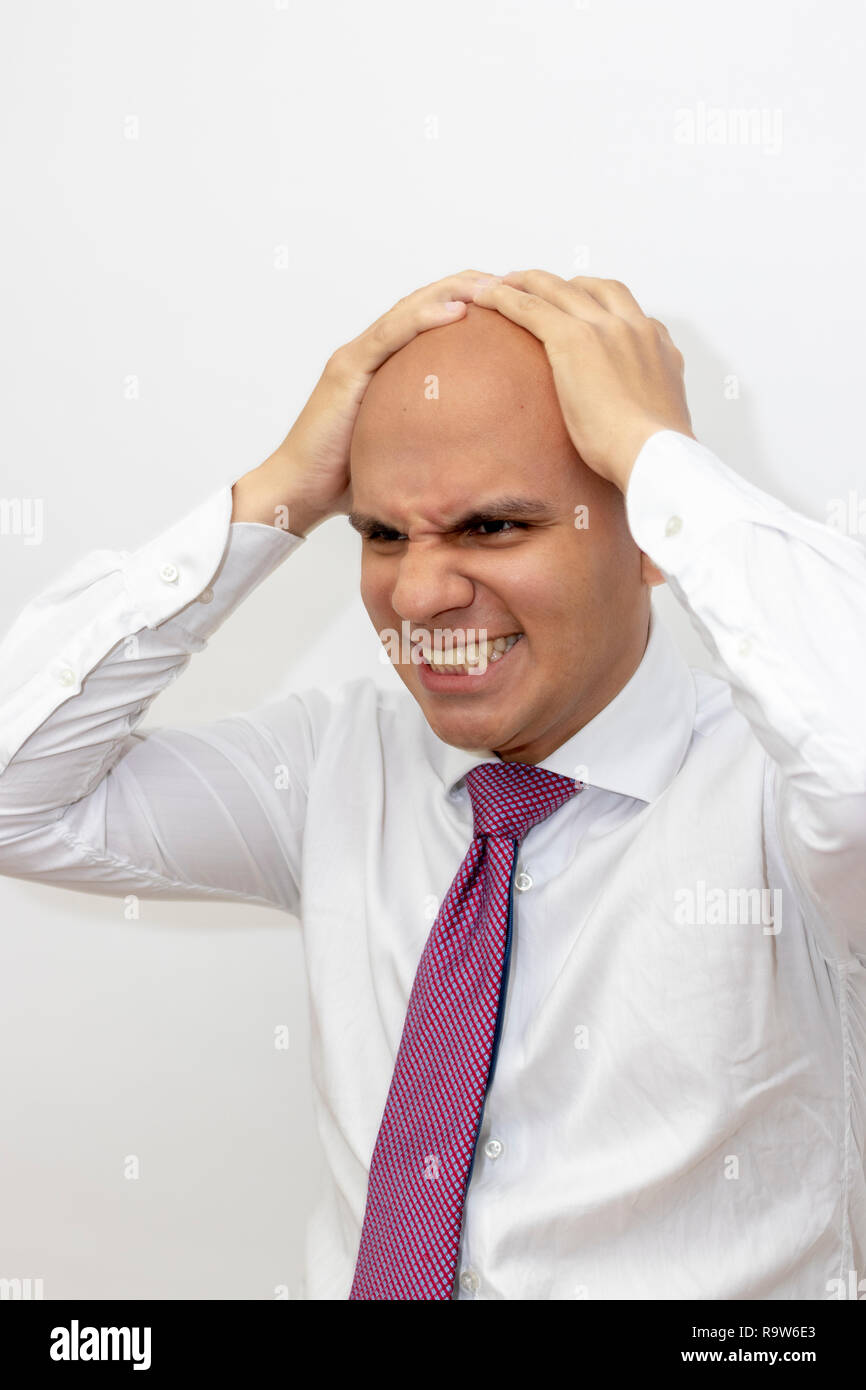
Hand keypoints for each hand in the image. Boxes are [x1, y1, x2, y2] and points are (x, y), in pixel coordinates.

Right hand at [235, 270, 497, 532]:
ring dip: (452, 292)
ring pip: (408, 310)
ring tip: (492, 284)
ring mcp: (355, 358)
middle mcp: (367, 353)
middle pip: (421, 305)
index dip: (464, 304)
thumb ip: (432, 442)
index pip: (425, 322)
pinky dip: (424, 318)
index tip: (507, 302)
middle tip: (511, 281)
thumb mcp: (404, 452)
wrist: (298, 491)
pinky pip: (390, 336)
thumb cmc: (347, 480)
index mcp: (380, 367)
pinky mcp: (347, 371)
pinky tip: (458, 311)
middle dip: (466, 287)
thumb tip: (478, 460)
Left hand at [471, 269, 695, 490]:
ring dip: (528, 282)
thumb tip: (634, 418)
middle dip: (560, 285)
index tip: (575, 307)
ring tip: (503, 284)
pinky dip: (506, 299)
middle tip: (534, 288)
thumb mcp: (659, 418)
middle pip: (591, 288)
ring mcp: (605, 329)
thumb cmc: (654, 452)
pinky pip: (532, 308)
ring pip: (558, 289)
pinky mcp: (575, 339)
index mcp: (658, 345)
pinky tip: (486, 298)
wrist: (654, 455)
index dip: (595, 301)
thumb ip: (646, 404)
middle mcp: (634, 327)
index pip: (626, 309)